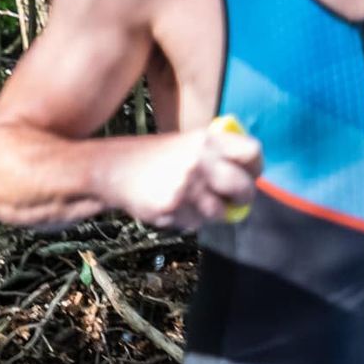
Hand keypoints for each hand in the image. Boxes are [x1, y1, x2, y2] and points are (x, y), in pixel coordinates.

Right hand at [114, 119, 262, 230]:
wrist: (107, 169)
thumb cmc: (152, 158)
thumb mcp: (185, 144)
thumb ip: (215, 156)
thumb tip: (248, 180)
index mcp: (206, 140)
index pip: (252, 152)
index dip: (255, 168)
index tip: (251, 176)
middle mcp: (199, 160)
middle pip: (244, 188)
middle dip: (243, 199)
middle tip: (235, 202)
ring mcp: (186, 185)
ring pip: (219, 211)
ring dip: (210, 212)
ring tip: (190, 201)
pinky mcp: (173, 207)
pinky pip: (196, 223)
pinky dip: (188, 220)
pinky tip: (171, 206)